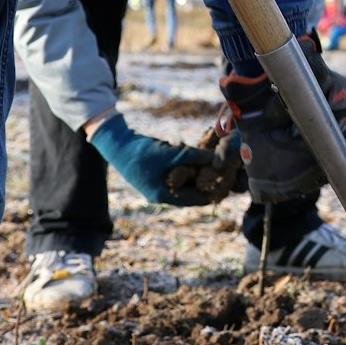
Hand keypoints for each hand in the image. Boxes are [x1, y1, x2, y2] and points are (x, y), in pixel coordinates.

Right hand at [87, 113, 221, 205]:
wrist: (117, 144)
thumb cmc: (139, 153)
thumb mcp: (168, 154)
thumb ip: (190, 156)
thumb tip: (213, 157)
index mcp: (163, 195)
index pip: (193, 200)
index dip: (211, 194)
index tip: (227, 188)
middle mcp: (163, 192)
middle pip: (191, 190)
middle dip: (207, 182)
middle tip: (226, 176)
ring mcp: (161, 182)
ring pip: (187, 180)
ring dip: (200, 172)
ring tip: (218, 166)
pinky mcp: (161, 171)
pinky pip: (180, 171)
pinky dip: (190, 165)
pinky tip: (202, 155)